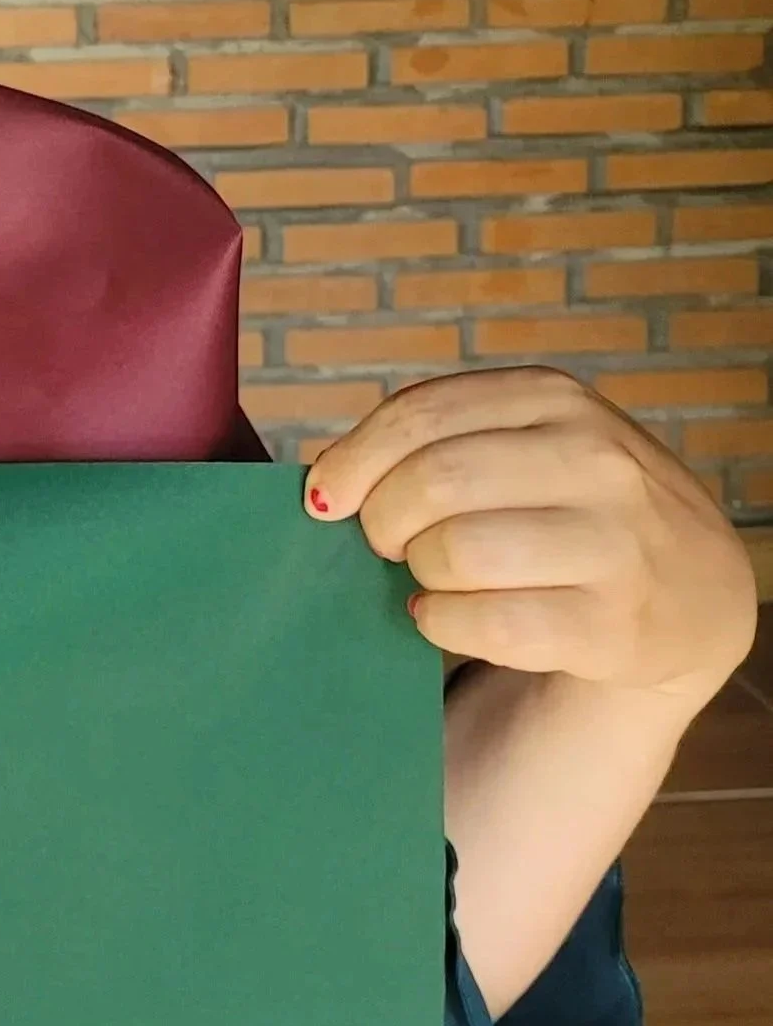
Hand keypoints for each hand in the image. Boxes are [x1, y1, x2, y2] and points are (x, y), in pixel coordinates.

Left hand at [306, 365, 757, 713]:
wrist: (698, 594)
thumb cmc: (575, 509)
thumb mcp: (528, 443)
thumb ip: (439, 441)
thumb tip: (325, 486)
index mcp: (555, 399)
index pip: (417, 416)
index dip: (354, 461)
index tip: (326, 497)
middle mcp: (595, 460)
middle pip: (431, 482)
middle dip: (383, 522)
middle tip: (386, 545)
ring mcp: (615, 543)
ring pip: (456, 552)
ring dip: (419, 574)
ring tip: (432, 578)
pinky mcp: (617, 626)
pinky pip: (488, 624)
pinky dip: (444, 624)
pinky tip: (449, 617)